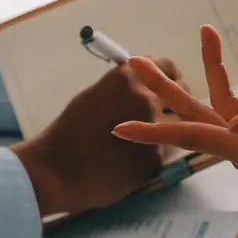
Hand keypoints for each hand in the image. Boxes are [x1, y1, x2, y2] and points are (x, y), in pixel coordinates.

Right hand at [11, 56, 179, 216]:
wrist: (55, 170)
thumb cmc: (70, 132)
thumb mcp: (96, 96)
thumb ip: (125, 89)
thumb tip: (146, 89)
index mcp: (128, 77)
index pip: (167, 67)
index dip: (170, 78)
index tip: (169, 86)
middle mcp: (146, 98)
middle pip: (182, 95)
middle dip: (174, 105)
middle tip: (162, 117)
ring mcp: (154, 129)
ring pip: (177, 126)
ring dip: (166, 132)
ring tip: (138, 143)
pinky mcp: (155, 158)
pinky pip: (162, 154)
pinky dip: (149, 157)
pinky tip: (127, 164)